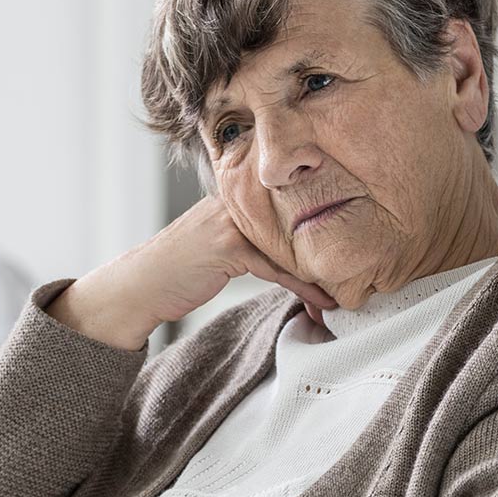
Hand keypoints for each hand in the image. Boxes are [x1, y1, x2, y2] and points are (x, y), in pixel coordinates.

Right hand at [50, 197, 337, 349]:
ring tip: (345, 292)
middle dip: (328, 246)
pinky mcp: (226, 245)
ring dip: (321, 271)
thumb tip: (299, 259)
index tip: (349, 254)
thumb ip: (256, 241)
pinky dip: (301, 286)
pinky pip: (275, 267)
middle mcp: (236, 199)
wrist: (137, 287)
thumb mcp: (222, 247)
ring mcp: (231, 219)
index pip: (290, 204)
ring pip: (291, 244)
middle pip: (297, 218)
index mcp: (237, 194)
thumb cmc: (180, 270)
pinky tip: (319, 302)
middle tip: (360, 273)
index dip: (319, 230)